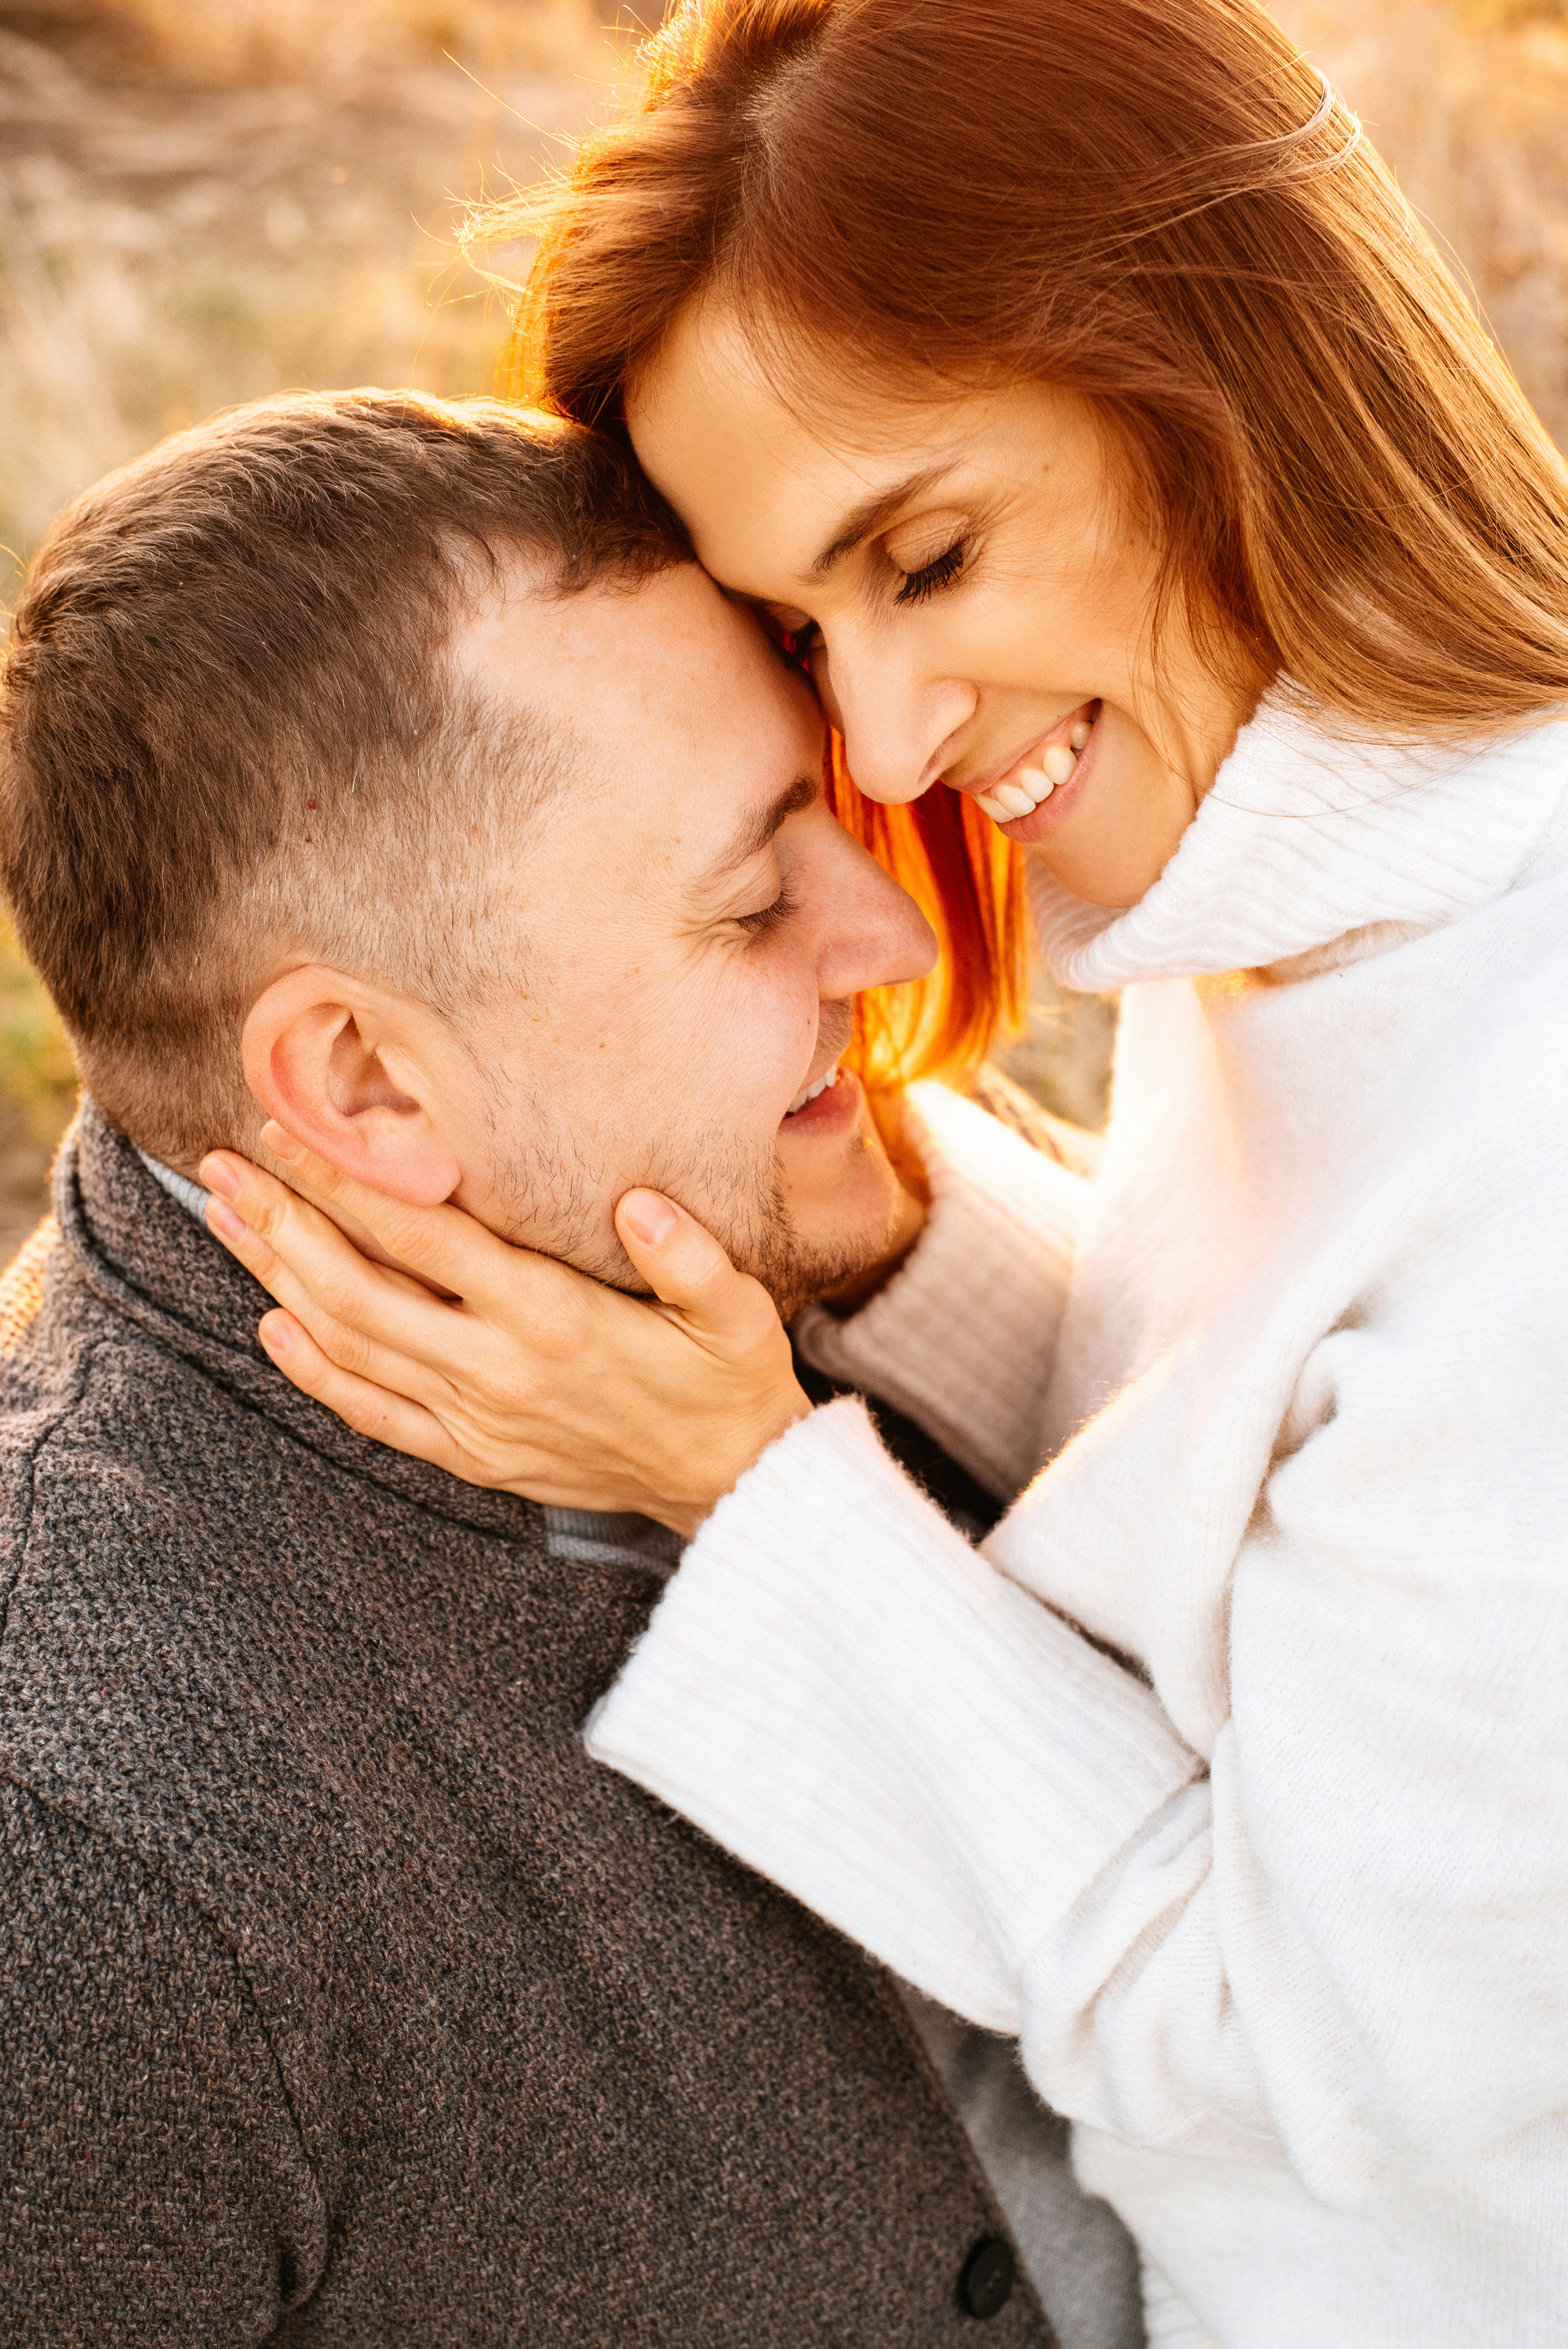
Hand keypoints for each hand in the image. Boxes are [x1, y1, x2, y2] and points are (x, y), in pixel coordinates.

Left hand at [198, 1125, 811, 1537]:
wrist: (730, 1485)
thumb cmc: (730, 1381)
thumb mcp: (737, 1313)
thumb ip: (690, 1258)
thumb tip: (640, 1206)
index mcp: (553, 1319)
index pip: (424, 1239)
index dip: (348, 1184)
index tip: (291, 1133)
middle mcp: (498, 1370)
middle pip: (359, 1288)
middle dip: (282, 1222)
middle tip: (221, 1168)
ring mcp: (476, 1420)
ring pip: (350, 1344)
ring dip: (277, 1280)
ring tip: (226, 1222)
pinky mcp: (472, 1457)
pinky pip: (372, 1413)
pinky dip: (314, 1371)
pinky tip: (272, 1326)